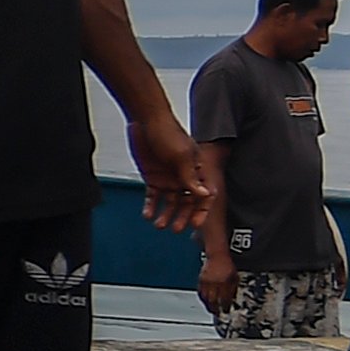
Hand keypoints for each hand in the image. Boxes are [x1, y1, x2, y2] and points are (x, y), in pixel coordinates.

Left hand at [131, 111, 214, 232]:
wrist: (144, 122)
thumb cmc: (167, 133)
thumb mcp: (181, 156)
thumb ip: (190, 177)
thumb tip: (204, 194)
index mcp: (196, 170)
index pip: (204, 194)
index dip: (202, 210)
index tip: (196, 223)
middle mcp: (183, 177)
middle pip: (187, 202)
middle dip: (183, 217)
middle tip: (177, 228)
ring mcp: (168, 178)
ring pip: (170, 203)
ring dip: (166, 215)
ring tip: (160, 225)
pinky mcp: (153, 178)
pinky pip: (153, 197)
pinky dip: (151, 207)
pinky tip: (148, 215)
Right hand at [198, 251, 237, 314]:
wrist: (217, 255)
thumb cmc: (227, 265)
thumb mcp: (235, 277)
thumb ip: (233, 288)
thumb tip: (233, 299)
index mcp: (225, 282)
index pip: (225, 298)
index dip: (226, 306)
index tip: (226, 311)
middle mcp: (215, 283)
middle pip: (214, 300)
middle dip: (216, 309)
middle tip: (217, 314)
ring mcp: (207, 282)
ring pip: (206, 297)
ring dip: (208, 305)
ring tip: (210, 310)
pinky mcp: (201, 280)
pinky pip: (200, 292)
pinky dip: (202, 298)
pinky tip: (205, 301)